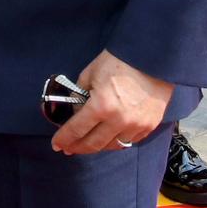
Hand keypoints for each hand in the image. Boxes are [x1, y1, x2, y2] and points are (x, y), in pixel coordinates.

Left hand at [49, 49, 173, 154]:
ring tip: (88, 143)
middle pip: (94, 144)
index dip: (64, 138)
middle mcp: (118, 121)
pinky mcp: (149, 127)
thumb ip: (79, 95)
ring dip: (98, 146)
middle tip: (68, 148)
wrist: (150, 59)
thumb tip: (76, 112)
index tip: (56, 144)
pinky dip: (116, 141)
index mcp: (101, 106)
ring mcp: (136, 127)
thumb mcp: (89, 74)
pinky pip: (129, 141)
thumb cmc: (116, 62)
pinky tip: (109, 138)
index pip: (77, 129)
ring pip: (112, 146)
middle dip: (78, 147)